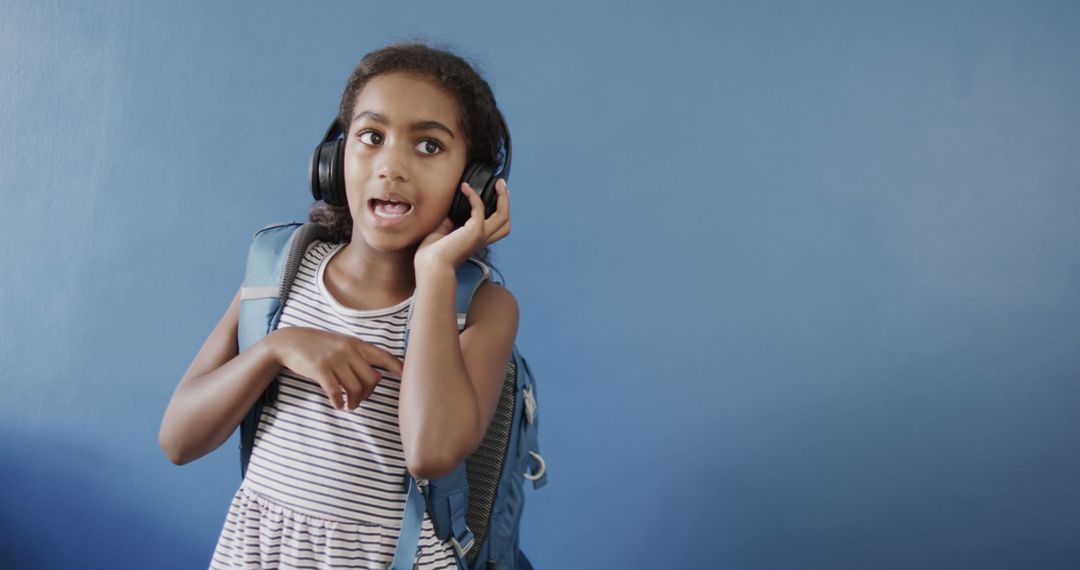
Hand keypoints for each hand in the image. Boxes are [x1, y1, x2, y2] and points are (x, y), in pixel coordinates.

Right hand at [266, 327, 403, 410]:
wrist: (290, 341)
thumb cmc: (320, 345)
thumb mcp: (343, 344)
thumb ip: (360, 357)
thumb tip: (379, 378)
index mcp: (357, 344)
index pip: (384, 356)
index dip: (398, 368)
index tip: (407, 379)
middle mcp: (349, 351)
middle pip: (371, 380)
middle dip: (368, 395)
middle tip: (358, 400)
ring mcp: (335, 360)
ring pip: (355, 389)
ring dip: (354, 403)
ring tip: (348, 406)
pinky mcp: (320, 369)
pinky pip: (336, 392)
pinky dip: (338, 403)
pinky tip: (337, 405)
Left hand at [415, 179, 510, 274]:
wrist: (431, 266)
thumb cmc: (432, 254)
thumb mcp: (442, 232)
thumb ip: (450, 220)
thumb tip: (451, 206)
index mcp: (476, 240)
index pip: (496, 228)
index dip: (498, 211)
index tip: (493, 194)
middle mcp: (482, 239)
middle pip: (505, 222)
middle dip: (506, 202)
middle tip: (501, 185)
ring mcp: (481, 235)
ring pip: (503, 216)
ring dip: (502, 198)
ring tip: (498, 183)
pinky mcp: (475, 231)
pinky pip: (480, 208)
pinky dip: (473, 195)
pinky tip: (465, 187)